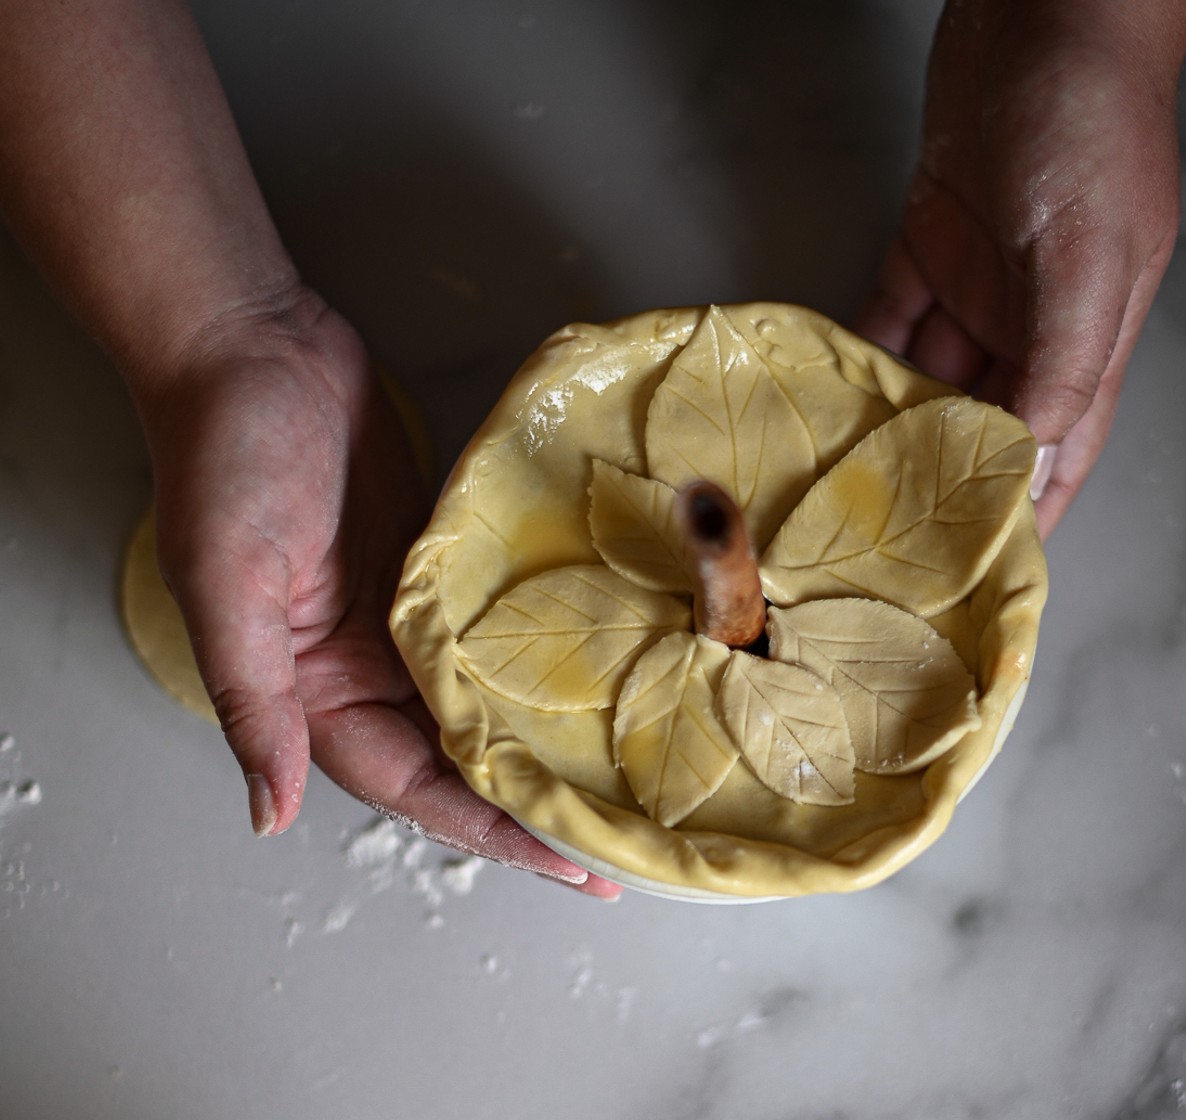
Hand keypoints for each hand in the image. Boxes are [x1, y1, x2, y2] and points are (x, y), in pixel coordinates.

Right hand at [141, 288, 620, 897]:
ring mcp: (405, 617)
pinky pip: (494, 632)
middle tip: (615, 842)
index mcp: (313, 691)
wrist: (256, 349)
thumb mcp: (227, 586)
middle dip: (529, 807)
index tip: (566, 864)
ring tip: (620, 780)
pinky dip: (539, 664)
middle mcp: (363, 668)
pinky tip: (598, 679)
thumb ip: (255, 703)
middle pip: (456, 761)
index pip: (412, 787)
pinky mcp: (436, 566)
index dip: (488, 832)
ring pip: (482, 704)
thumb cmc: (226, 459)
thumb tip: (267, 814)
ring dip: (541, 745)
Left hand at [858, 0, 1185, 535]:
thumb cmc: (1088, 121)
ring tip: (840, 473)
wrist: (1045, 11)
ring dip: (889, 419)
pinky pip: (890, 314)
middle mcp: (1034, 318)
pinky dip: (861, 351)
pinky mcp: (931, 239)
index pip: (1064, 444)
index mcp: (1091, 332)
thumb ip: (1065, 356)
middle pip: (986, 419)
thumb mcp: (1088, 253)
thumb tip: (1036, 452)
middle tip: (885, 531)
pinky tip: (826, 390)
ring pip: (930, 375)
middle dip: (940, 474)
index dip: (1031, 507)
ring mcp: (981, 281)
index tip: (986, 567)